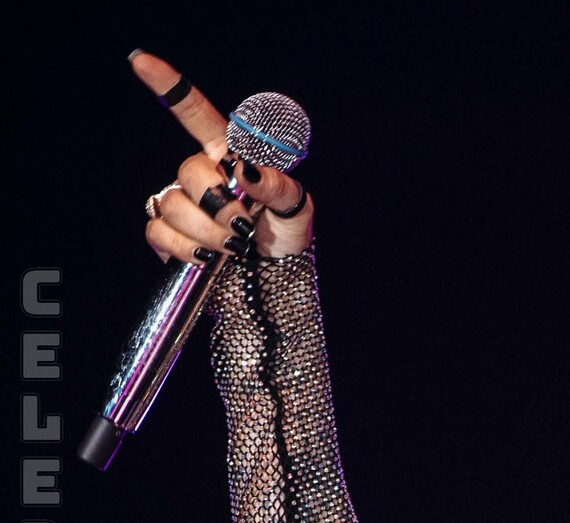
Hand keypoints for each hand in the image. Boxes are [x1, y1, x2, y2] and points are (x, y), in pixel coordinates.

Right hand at [130, 51, 314, 262]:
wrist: (272, 283)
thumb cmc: (285, 238)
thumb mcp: (297, 209)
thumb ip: (278, 186)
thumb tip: (247, 170)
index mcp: (230, 159)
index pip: (198, 116)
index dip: (171, 87)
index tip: (142, 62)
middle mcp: (202, 177)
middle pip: (189, 170)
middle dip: (218, 203)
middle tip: (244, 227)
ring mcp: (181, 204)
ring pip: (173, 204)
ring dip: (209, 232)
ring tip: (235, 248)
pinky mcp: (167, 235)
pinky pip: (159, 232)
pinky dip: (187, 249)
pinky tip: (209, 257)